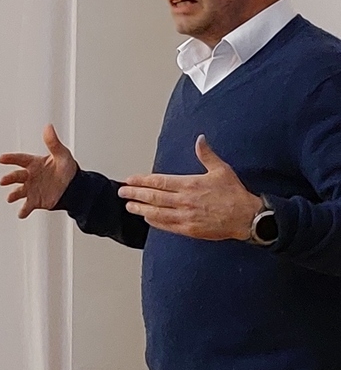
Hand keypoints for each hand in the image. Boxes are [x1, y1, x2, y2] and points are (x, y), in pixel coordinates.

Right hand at [0, 124, 78, 217]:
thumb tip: (48, 127)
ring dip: (13, 195)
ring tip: (10, 198)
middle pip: (16, 177)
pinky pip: (27, 206)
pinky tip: (21, 213)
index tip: (1, 159)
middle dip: (9, 178)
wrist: (74, 188)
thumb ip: (53, 142)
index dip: (10, 159)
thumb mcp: (62, 154)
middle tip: (3, 180)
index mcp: (34, 164)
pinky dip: (23, 211)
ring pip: (19, 192)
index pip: (20, 159)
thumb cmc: (67, 170)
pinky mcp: (35, 201)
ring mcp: (32, 189)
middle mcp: (30, 176)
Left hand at [117, 135, 260, 239]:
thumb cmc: (234, 193)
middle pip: (153, 197)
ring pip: (157, 213)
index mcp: (190, 184)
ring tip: (129, 206)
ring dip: (141, 209)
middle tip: (122, 192)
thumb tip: (200, 139)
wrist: (246, 217)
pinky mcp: (189, 230)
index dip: (142, 180)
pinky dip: (155, 222)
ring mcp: (186, 216)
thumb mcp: (221, 170)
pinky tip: (147, 218)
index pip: (159, 181)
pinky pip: (167, 226)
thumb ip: (207, 154)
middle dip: (135, 194)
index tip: (130, 179)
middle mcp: (184, 201)